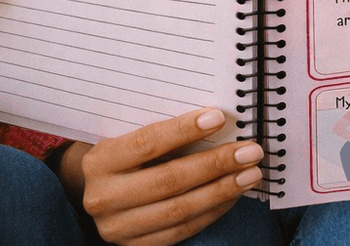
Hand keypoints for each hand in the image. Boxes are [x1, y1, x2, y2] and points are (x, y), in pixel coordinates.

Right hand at [58, 108, 262, 245]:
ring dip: (221, 191)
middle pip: (168, 180)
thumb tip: (216, 121)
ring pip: (179, 210)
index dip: (184, 130)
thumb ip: (163, 132)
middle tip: (249, 151)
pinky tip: (232, 195)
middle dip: (215, 164)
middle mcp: (103, 197)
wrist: (99, 191)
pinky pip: (182, 231)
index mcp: (100, 161)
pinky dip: (212, 212)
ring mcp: (118, 227)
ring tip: (250, 174)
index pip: (147, 143)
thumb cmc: (124, 156)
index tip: (219, 118)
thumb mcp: (128, 136)